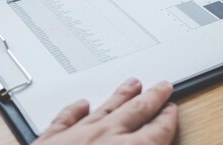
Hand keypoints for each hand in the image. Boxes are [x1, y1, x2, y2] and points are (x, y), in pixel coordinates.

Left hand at [33, 78, 177, 144]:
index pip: (156, 133)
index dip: (166, 120)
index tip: (172, 109)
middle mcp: (105, 138)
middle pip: (135, 112)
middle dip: (152, 98)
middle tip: (162, 86)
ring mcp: (77, 135)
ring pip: (105, 108)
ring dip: (121, 95)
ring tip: (132, 84)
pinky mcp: (50, 140)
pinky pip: (66, 118)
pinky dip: (75, 109)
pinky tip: (81, 103)